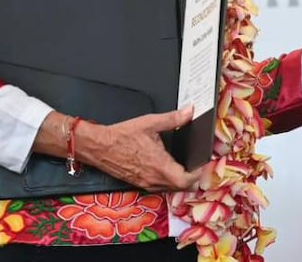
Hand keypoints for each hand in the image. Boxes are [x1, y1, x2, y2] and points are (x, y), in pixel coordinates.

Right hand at [79, 107, 202, 191]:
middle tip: (197, 164)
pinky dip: (168, 182)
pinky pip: (159, 188)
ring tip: (186, 166)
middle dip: (192, 178)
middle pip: (181, 188)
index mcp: (159, 165)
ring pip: (170, 189)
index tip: (202, 163)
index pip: (186, 180)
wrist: (98, 147)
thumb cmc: (122, 135)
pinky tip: (168, 169)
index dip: (198, 174)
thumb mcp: (150, 123)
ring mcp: (145, 183)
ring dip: (180, 181)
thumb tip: (189, 112)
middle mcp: (153, 178)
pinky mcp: (139, 184)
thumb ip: (173, 119)